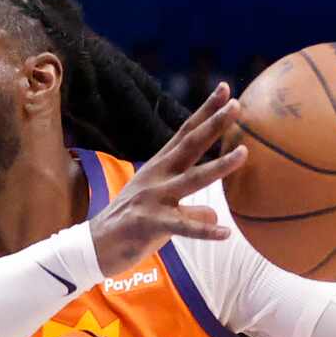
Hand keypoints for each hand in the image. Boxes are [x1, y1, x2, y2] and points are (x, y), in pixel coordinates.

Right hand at [89, 82, 245, 272]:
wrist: (92, 246)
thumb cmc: (129, 225)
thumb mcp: (160, 210)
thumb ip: (190, 208)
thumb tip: (215, 213)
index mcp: (158, 167)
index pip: (185, 133)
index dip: (205, 111)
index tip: (225, 89)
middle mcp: (156, 177)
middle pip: (190, 145)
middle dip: (214, 124)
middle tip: (236, 105)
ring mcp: (152, 199)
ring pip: (192, 179)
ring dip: (219, 166)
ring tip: (243, 153)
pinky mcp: (149, 224)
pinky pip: (183, 227)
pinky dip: (205, 230)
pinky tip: (225, 233)